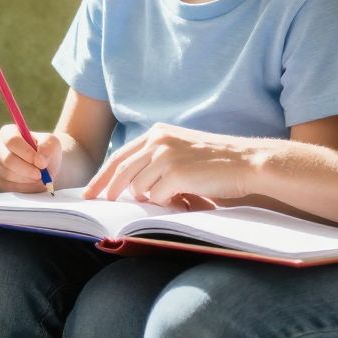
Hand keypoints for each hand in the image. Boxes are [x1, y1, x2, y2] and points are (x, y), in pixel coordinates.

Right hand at [0, 123, 61, 191]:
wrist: (46, 168)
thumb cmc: (46, 152)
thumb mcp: (52, 144)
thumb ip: (47, 148)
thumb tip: (39, 161)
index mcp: (8, 133)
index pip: (11, 140)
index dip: (26, 152)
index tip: (41, 162)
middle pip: (7, 159)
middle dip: (26, 169)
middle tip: (41, 174)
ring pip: (9, 175)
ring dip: (28, 178)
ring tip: (40, 177)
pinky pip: (10, 186)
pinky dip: (25, 187)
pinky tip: (33, 182)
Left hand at [83, 124, 261, 205]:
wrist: (246, 161)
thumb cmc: (216, 161)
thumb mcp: (181, 149)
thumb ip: (156, 160)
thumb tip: (131, 185)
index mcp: (158, 133)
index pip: (120, 155)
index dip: (103, 175)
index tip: (92, 190)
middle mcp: (158, 141)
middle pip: (120, 171)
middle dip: (108, 190)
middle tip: (102, 204)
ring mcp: (166, 156)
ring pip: (138, 187)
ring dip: (150, 198)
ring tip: (171, 197)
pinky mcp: (175, 174)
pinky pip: (157, 197)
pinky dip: (167, 203)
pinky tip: (183, 199)